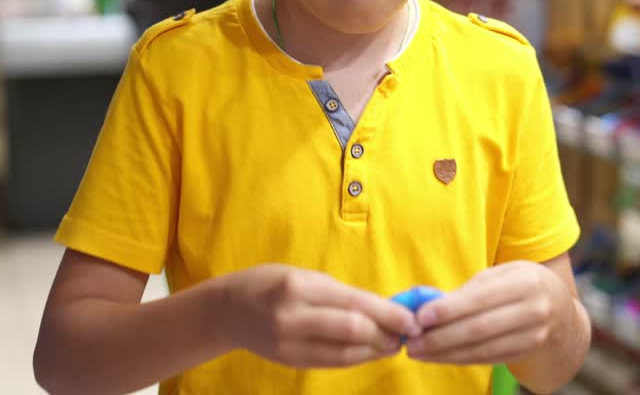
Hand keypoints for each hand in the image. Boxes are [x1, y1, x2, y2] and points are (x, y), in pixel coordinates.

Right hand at [220, 264, 419, 367]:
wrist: (227, 311)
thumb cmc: (271, 283)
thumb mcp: (305, 275)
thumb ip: (340, 293)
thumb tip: (383, 309)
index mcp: (300, 287)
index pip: (354, 303)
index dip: (388, 315)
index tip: (412, 320)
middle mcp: (293, 316)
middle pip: (353, 331)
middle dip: (386, 334)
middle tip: (405, 333)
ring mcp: (290, 343)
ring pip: (345, 353)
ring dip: (375, 351)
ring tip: (391, 344)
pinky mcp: (290, 361)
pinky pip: (332, 362)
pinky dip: (356, 358)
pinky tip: (369, 352)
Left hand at [405, 261, 575, 364]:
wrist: (561, 308)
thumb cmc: (520, 283)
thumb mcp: (502, 274)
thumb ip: (470, 289)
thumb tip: (428, 304)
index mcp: (525, 282)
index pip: (480, 299)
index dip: (448, 310)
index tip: (419, 317)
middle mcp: (534, 310)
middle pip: (479, 329)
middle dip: (440, 337)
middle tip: (411, 341)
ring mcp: (533, 336)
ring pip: (481, 349)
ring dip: (445, 353)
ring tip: (417, 351)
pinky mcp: (525, 353)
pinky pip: (487, 359)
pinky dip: (459, 358)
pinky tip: (438, 356)